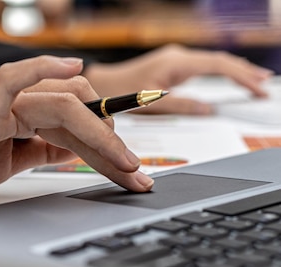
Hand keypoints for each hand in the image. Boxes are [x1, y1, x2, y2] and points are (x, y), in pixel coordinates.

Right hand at [0, 56, 152, 208]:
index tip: (128, 170)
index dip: (105, 144)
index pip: (74, 121)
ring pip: (63, 103)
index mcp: (19, 115)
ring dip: (100, 134)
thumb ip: (41, 150)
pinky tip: (75, 71)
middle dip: (112, 144)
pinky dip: (44, 69)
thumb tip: (76, 148)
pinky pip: (15, 77)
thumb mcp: (8, 162)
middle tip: (136, 175)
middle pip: (78, 111)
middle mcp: (13, 101)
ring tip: (124, 163)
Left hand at [83, 44, 273, 114]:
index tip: (257, 88)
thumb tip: (207, 109)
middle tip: (263, 87)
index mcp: (175, 63)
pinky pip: (203, 67)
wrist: (101, 83)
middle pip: (220, 61)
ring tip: (255, 82)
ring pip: (213, 62)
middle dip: (244, 73)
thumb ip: (179, 106)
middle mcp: (178, 57)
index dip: (241, 76)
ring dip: (235, 71)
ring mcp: (176, 60)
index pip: (218, 65)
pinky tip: (231, 79)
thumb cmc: (118, 92)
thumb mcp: (149, 104)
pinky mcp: (172, 66)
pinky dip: (220, 73)